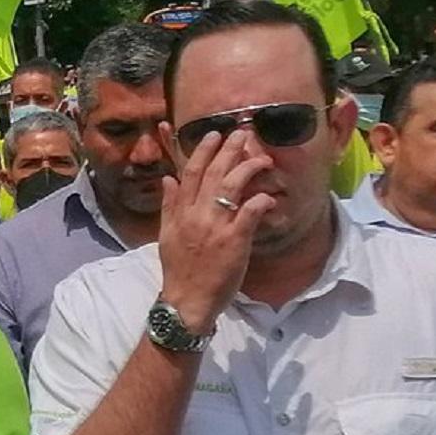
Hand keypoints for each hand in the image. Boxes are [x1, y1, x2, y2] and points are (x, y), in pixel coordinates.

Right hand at [150, 122, 276, 331]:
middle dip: (229, 150)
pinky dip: (260, 200)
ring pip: (231, 187)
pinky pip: (250, 213)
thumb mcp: (166, 235)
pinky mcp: (235, 241)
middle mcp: (197, 215)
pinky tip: (269, 196)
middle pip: (213, 173)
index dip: (203, 151)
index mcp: (180, 213)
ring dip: (248, 168)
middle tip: (243, 134)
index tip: (215, 135)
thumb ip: (169, 206)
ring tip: (263, 159)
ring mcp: (216, 227)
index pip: (190, 173)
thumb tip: (168, 179)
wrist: (187, 300)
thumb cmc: (179, 270)